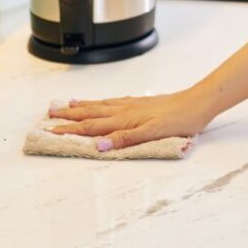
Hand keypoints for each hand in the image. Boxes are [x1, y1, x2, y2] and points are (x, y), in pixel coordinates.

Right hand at [48, 88, 215, 150]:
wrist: (198, 102)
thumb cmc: (179, 120)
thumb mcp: (153, 134)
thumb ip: (125, 139)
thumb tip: (99, 145)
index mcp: (125, 119)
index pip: (92, 126)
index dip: (71, 129)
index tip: (51, 130)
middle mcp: (126, 110)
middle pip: (92, 113)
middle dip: (69, 115)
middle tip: (49, 114)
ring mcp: (133, 105)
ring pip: (101, 105)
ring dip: (82, 106)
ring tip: (66, 104)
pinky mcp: (141, 103)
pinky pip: (113, 102)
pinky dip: (101, 102)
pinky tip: (100, 102)